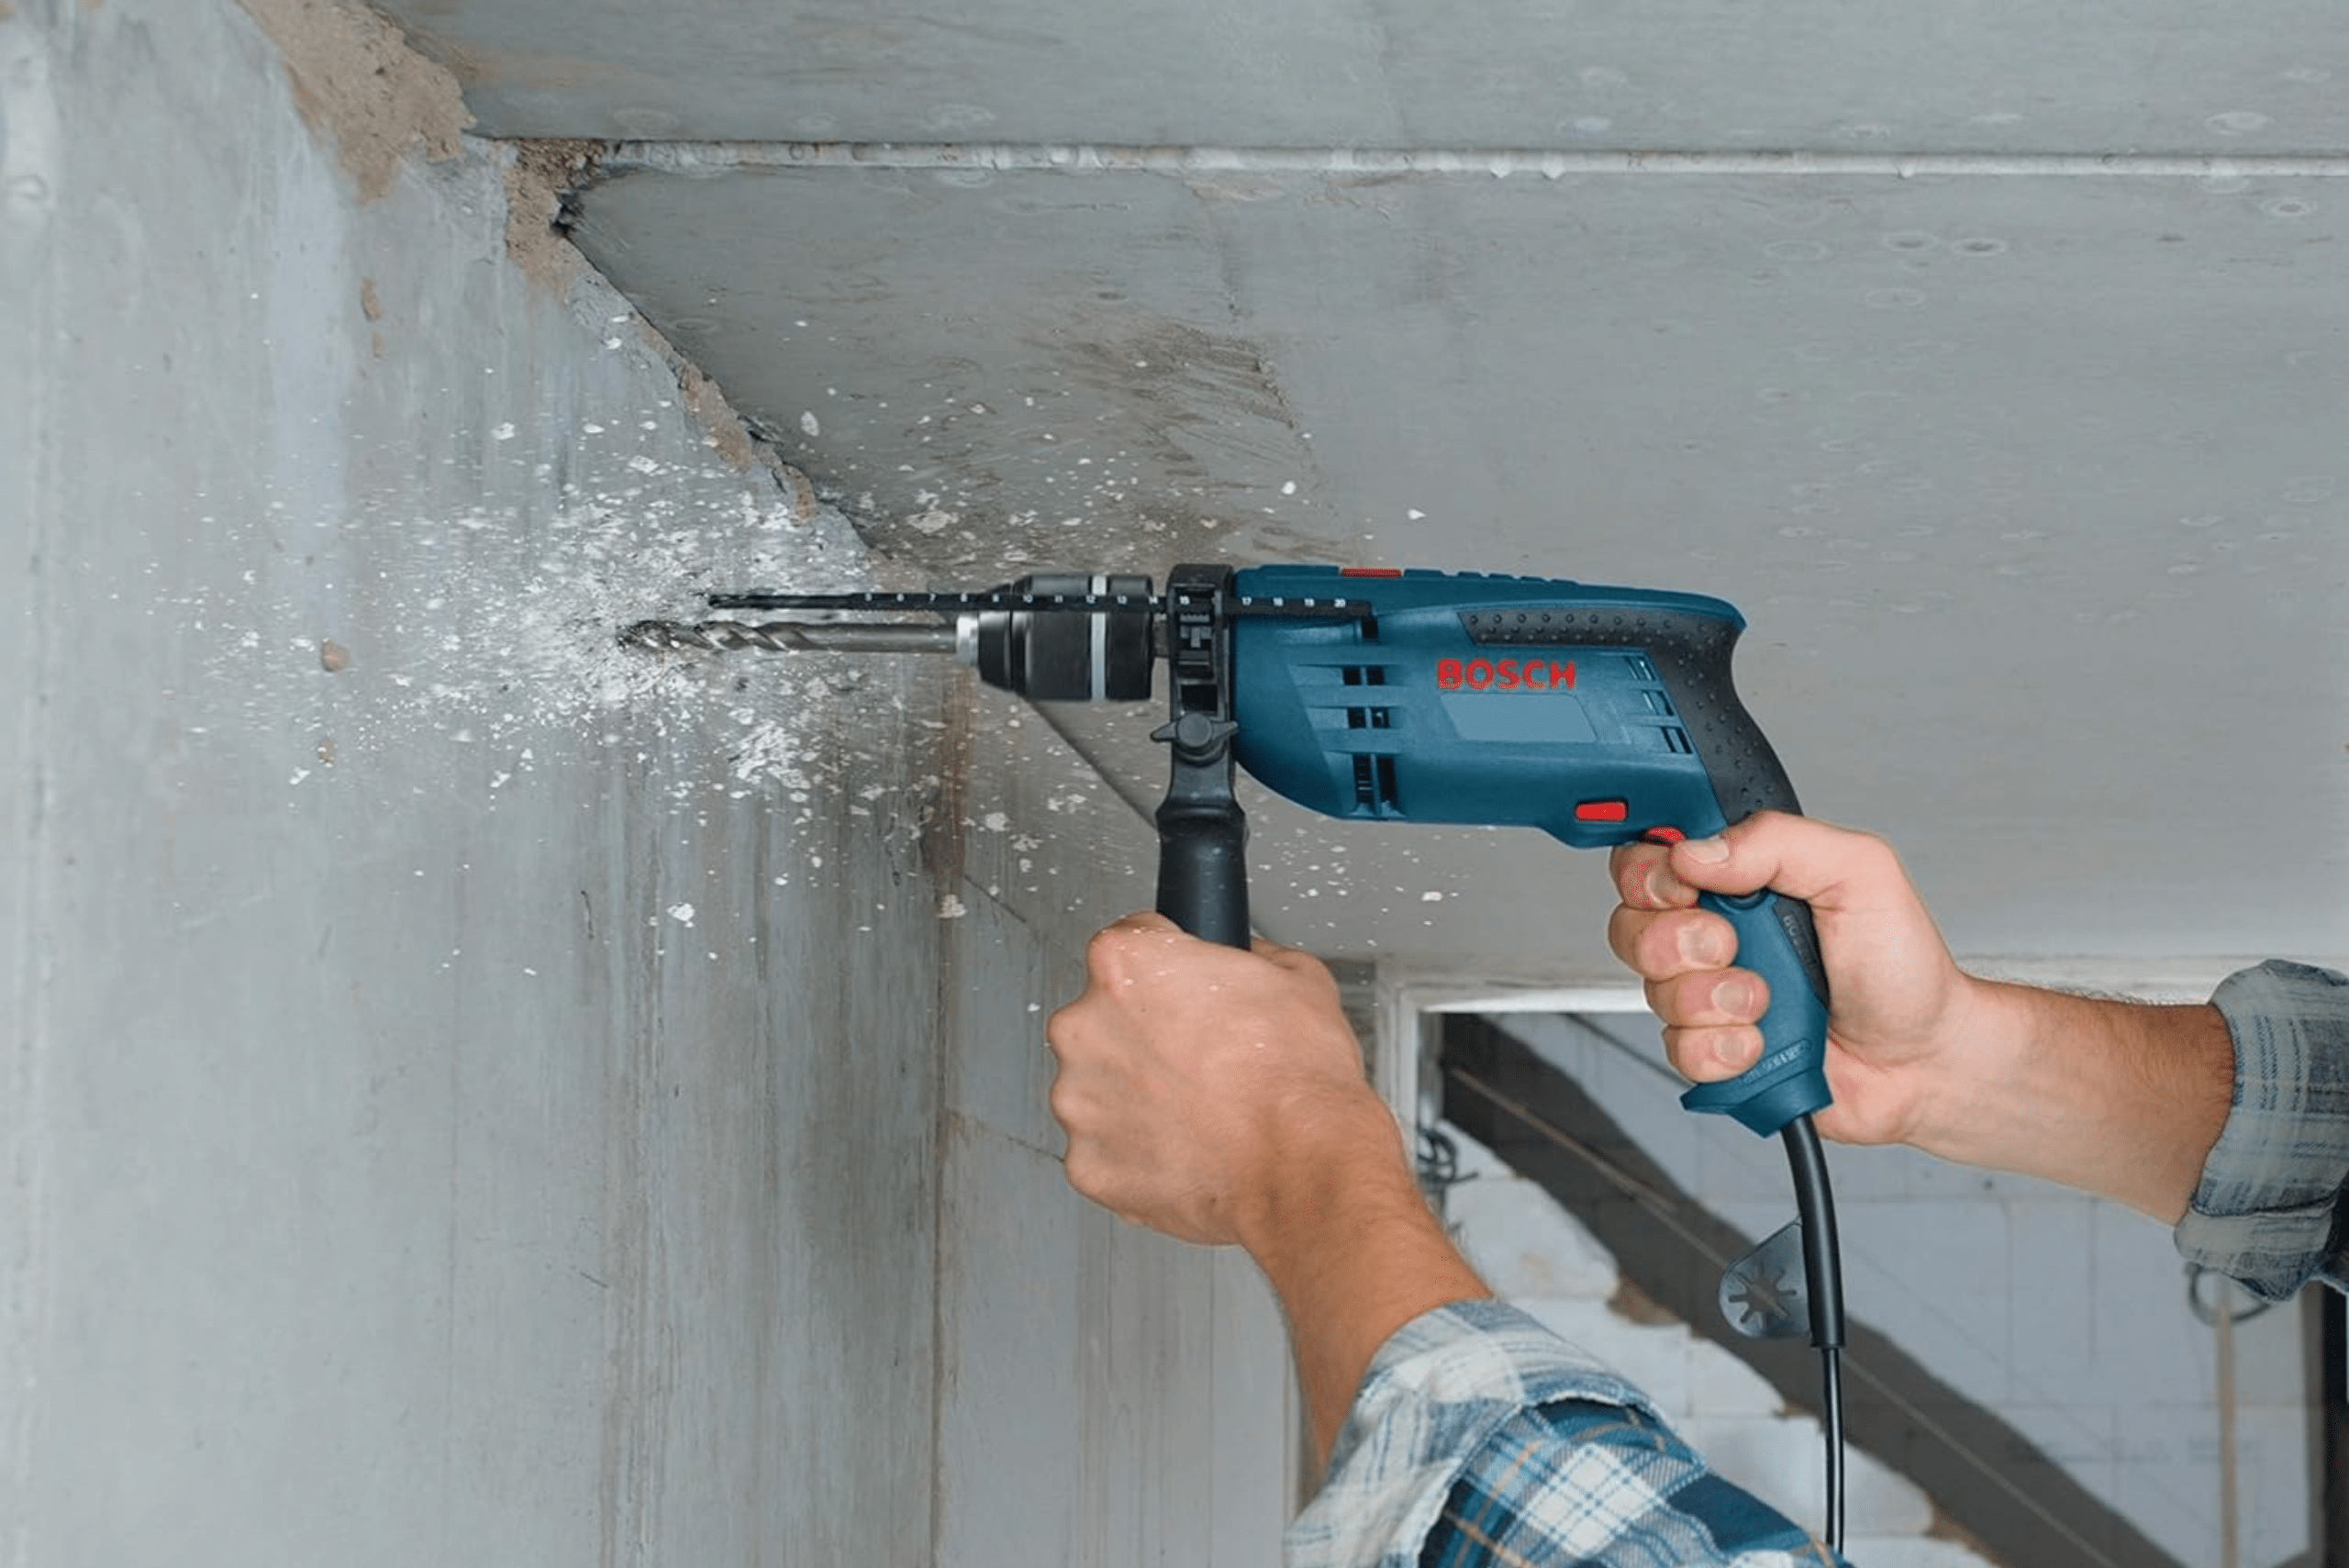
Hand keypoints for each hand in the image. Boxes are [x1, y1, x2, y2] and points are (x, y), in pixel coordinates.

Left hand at [1048, 913, 1489, 1463]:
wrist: (1319, 1182)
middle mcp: (1092, 1028)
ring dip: (1143, 1099)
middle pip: (1105, 1018)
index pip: (1126, 943)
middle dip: (1151, 1038)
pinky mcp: (1093, 1169)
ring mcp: (1086, 1103)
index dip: (1168, 969)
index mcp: (1133, 965)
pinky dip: (1144, 1159)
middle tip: (1211, 1063)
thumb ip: (1245, 964)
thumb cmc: (1313, 1086)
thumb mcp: (1295, 980)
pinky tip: (1200, 1158)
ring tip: (1214, 1120)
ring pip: (1103, 1087)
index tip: (1188, 991)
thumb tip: (1243, 964)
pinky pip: (1111, 1153)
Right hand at [1606, 812, 1981, 1150]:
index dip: (1649, 871)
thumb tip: (1696, 850)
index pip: (1649, 856)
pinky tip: (1764, 1041)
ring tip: (1768, 1000)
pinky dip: (1726, 1050)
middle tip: (1735, 944)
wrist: (1923, 1060)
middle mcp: (1715, 932)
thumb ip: (1779, 841)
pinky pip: (1678, 1051)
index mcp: (1741, 878)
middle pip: (1631, 924)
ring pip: (1653, 991)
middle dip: (1681, 940)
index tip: (1686, 883)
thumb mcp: (1860, 872)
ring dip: (1714, 1000)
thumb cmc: (1902, 968)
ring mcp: (1710, 994)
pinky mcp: (1713, 1051)